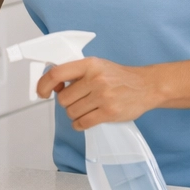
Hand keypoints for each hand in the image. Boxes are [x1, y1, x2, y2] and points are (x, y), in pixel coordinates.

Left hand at [39, 57, 160, 129]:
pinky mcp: (109, 112)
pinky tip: (87, 119)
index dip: (44, 85)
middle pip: (63, 99)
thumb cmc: (121, 77)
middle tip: (80, 100)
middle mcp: (96, 79)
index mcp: (90, 64)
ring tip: (88, 108)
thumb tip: (54, 85)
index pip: (57, 73)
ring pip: (72, 112)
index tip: (42, 93)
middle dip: (68, 103)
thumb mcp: (99, 66)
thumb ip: (77, 74)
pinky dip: (80, 124)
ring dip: (76, 114)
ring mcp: (103, 96)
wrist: (148, 86)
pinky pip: (82, 123)